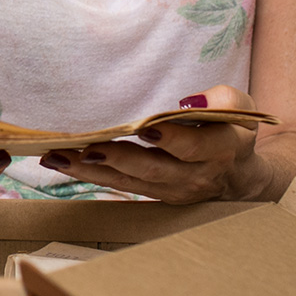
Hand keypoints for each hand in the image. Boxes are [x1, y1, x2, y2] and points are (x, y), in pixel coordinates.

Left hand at [38, 85, 269, 203]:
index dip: (171, 138)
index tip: (145, 127)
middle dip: (118, 159)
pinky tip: (61, 163)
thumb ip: (221, 100)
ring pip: (128, 182)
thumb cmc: (231, 129)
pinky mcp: (154, 196)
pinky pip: (119, 186)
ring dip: (89, 170)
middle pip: (152, 170)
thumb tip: (186, 104)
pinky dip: (90, 175)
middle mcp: (195, 176)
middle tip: (88, 147)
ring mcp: (172, 191)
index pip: (193, 147)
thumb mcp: (239, 108)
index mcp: (220, 149)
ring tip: (56, 156)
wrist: (240, 176)